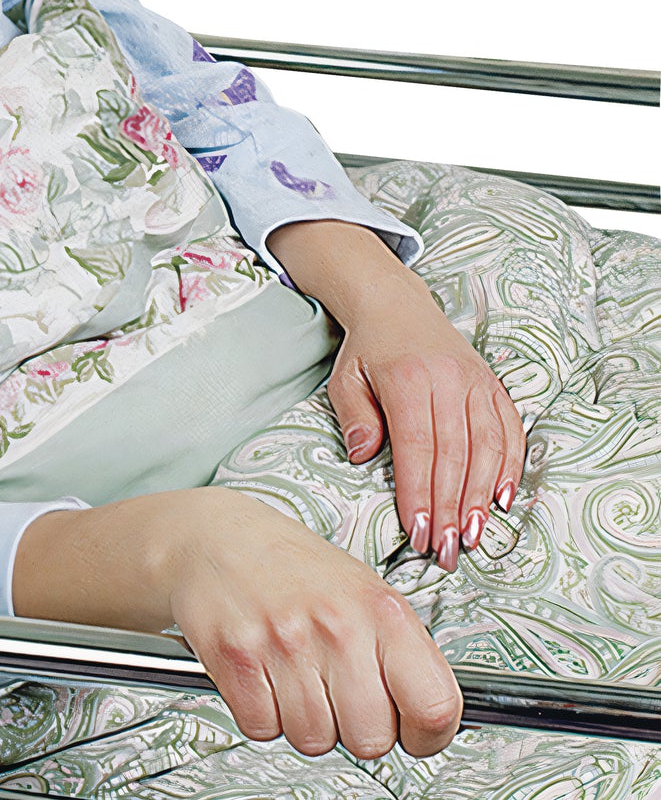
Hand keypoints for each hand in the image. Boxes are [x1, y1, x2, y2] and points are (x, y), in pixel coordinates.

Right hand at [167, 490, 462, 757]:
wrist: (215, 535)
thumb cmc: (292, 566)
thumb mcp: (363, 590)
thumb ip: (400, 650)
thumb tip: (431, 717)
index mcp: (381, 608)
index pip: (435, 706)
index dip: (426, 734)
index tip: (410, 728)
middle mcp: (337, 624)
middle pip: (371, 740)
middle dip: (352, 726)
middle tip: (334, 689)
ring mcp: (284, 641)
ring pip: (313, 740)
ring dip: (302, 718)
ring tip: (293, 672)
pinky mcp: (235, 657)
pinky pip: (262, 728)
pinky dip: (260, 711)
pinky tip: (262, 672)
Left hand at [328, 285, 525, 570]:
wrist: (396, 304)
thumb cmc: (367, 350)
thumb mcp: (345, 379)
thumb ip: (355, 417)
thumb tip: (362, 457)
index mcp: (407, 379)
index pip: (417, 447)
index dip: (419, 493)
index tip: (417, 531)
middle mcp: (447, 380)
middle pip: (455, 454)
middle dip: (450, 508)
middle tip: (445, 549)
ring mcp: (475, 381)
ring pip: (487, 446)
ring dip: (481, 496)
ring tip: (472, 535)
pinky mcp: (492, 384)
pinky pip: (509, 430)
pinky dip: (509, 467)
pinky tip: (502, 499)